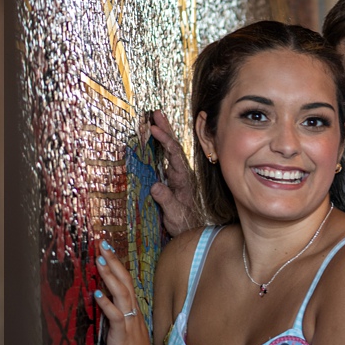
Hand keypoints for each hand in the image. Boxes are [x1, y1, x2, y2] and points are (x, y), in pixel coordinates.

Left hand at [93, 241, 162, 344]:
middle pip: (125, 281)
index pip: (126, 283)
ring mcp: (129, 324)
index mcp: (134, 313)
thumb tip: (106, 305)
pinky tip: (97, 293)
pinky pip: (115, 316)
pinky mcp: (123, 336)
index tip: (107, 249)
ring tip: (99, 260)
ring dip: (109, 276)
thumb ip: (117, 319)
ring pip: (121, 294)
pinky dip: (106, 304)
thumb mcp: (125, 335)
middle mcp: (133, 314)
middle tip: (102, 243)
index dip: (117, 265)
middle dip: (113, 261)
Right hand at [148, 110, 197, 237]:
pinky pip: (165, 158)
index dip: (165, 140)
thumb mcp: (174, 215)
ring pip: (169, 151)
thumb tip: (156, 186)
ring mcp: (176, 175)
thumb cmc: (184, 224)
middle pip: (173, 147)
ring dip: (163, 134)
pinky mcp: (171, 179)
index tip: (154, 129)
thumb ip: (166, 201)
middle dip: (165, 129)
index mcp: (183, 179)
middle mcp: (181, 173)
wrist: (191, 231)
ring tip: (155, 119)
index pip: (174, 155)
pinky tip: (154, 138)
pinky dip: (159, 146)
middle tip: (156, 113)